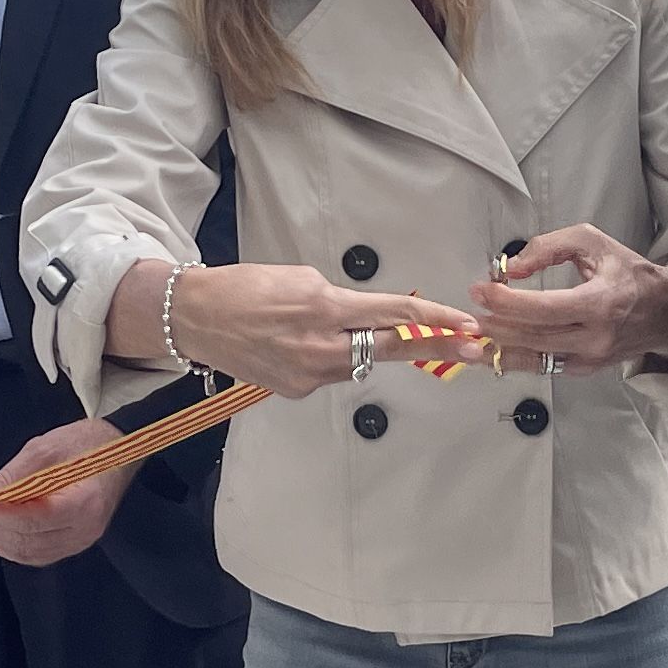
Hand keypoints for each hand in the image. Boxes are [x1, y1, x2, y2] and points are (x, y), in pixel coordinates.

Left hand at [0, 417, 132, 567]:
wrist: (117, 451)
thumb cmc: (84, 443)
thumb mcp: (44, 448)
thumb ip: (11, 475)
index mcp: (84, 503)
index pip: (32, 520)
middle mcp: (85, 530)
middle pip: (27, 542)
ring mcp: (81, 542)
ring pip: (28, 554)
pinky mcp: (73, 544)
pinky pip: (36, 554)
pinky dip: (11, 544)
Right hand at [169, 264, 482, 398]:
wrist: (196, 318)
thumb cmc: (244, 289)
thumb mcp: (300, 277)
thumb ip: (341, 299)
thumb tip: (365, 314)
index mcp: (325, 306)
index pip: (394, 314)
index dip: (436, 320)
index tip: (466, 324)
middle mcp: (321, 344)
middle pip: (392, 347)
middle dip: (434, 346)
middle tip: (471, 348)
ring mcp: (309, 372)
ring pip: (359, 361)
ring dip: (366, 347)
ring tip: (328, 329)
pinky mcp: (297, 389)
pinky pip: (331, 373)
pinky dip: (329, 358)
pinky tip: (299, 344)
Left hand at [470, 224, 667, 369]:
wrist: (667, 313)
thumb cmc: (628, 272)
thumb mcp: (593, 242)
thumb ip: (549, 247)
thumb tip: (511, 268)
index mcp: (602, 302)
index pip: (545, 308)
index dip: (507, 301)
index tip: (480, 289)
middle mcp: (596, 336)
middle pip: (534, 336)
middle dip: (495, 324)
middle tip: (468, 311)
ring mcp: (590, 358)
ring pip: (534, 357)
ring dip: (498, 346)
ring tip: (472, 333)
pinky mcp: (584, 370)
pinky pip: (543, 366)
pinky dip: (515, 358)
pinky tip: (493, 349)